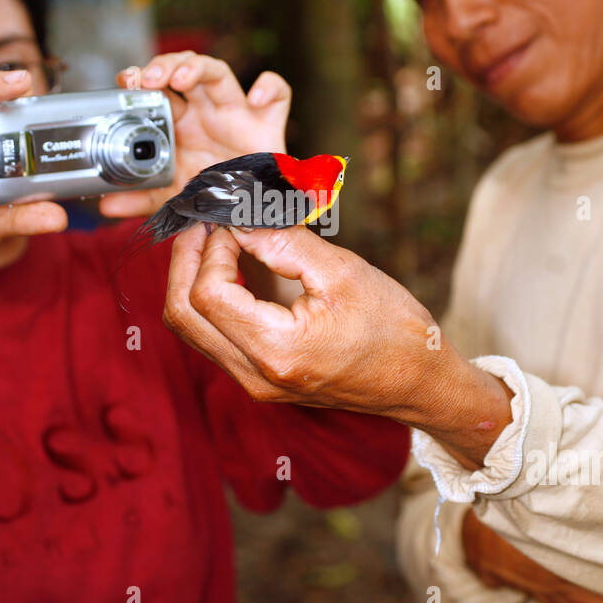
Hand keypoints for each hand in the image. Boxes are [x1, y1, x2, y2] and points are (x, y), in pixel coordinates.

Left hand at [100, 52, 290, 217]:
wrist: (251, 212)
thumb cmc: (212, 195)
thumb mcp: (171, 199)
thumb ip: (140, 199)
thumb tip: (104, 205)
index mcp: (181, 122)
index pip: (159, 87)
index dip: (140, 77)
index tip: (125, 82)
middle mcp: (205, 110)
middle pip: (184, 68)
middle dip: (164, 66)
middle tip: (147, 80)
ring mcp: (236, 112)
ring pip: (219, 72)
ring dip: (197, 67)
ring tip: (180, 79)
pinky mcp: (268, 122)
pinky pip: (277, 92)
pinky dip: (269, 87)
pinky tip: (255, 98)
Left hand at [163, 223, 512, 455]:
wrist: (420, 382)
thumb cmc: (395, 329)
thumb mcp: (342, 272)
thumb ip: (283, 243)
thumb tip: (239, 219)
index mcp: (276, 351)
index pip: (208, 295)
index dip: (210, 248)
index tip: (231, 220)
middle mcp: (255, 376)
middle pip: (183, 317)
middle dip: (184, 262)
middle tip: (203, 225)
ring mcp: (254, 383)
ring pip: (192, 330)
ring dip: (192, 280)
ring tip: (215, 240)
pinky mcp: (260, 379)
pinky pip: (215, 337)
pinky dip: (211, 300)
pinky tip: (233, 267)